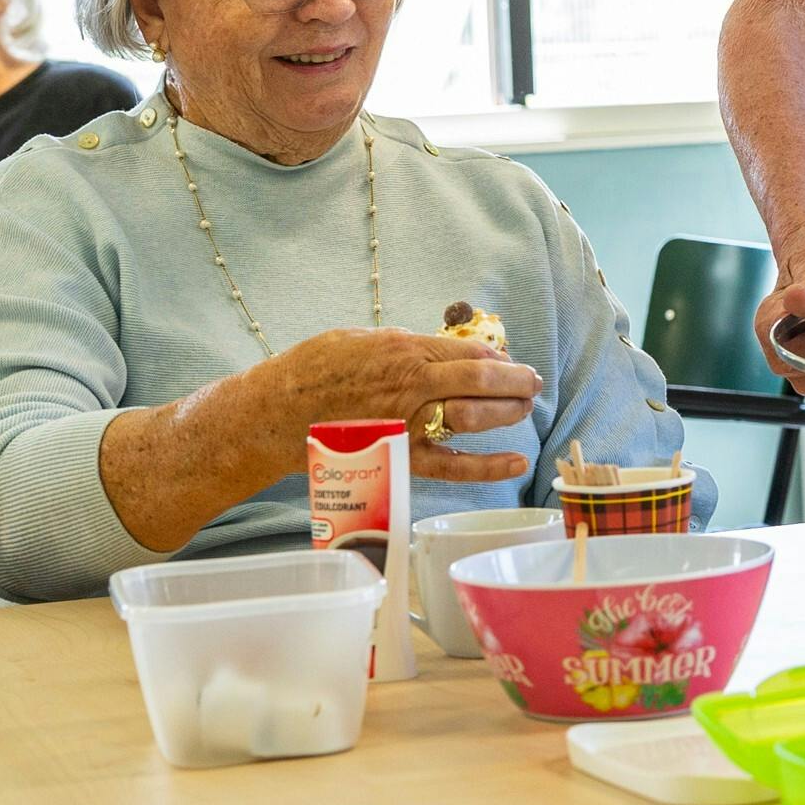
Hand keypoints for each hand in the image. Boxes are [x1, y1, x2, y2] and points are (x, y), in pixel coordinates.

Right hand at [237, 327, 541, 486]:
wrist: (272, 413)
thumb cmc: (313, 370)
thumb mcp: (361, 339)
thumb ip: (403, 343)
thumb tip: (441, 346)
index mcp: (403, 350)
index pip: (468, 351)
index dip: (498, 356)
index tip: (510, 360)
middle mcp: (410, 385)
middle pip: (480, 380)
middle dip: (515, 381)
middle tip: (532, 382)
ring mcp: (407, 423)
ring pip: (473, 417)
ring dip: (507, 412)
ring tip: (525, 407)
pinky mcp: (398, 456)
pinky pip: (450, 464)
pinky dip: (487, 466)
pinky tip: (515, 461)